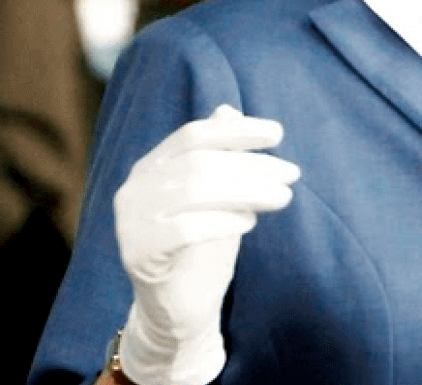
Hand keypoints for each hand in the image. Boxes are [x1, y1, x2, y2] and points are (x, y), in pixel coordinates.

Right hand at [113, 106, 300, 384]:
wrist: (176, 312)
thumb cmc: (199, 251)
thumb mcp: (214, 199)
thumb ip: (218, 158)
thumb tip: (228, 110)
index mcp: (150, 168)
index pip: (193, 135)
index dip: (237, 131)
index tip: (278, 134)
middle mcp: (135, 188)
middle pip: (199, 162)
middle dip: (251, 165)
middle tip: (291, 174)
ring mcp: (131, 221)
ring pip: (195, 190)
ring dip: (247, 189)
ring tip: (281, 197)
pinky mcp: (138, 253)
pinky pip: (185, 229)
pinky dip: (223, 221)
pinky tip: (249, 222)